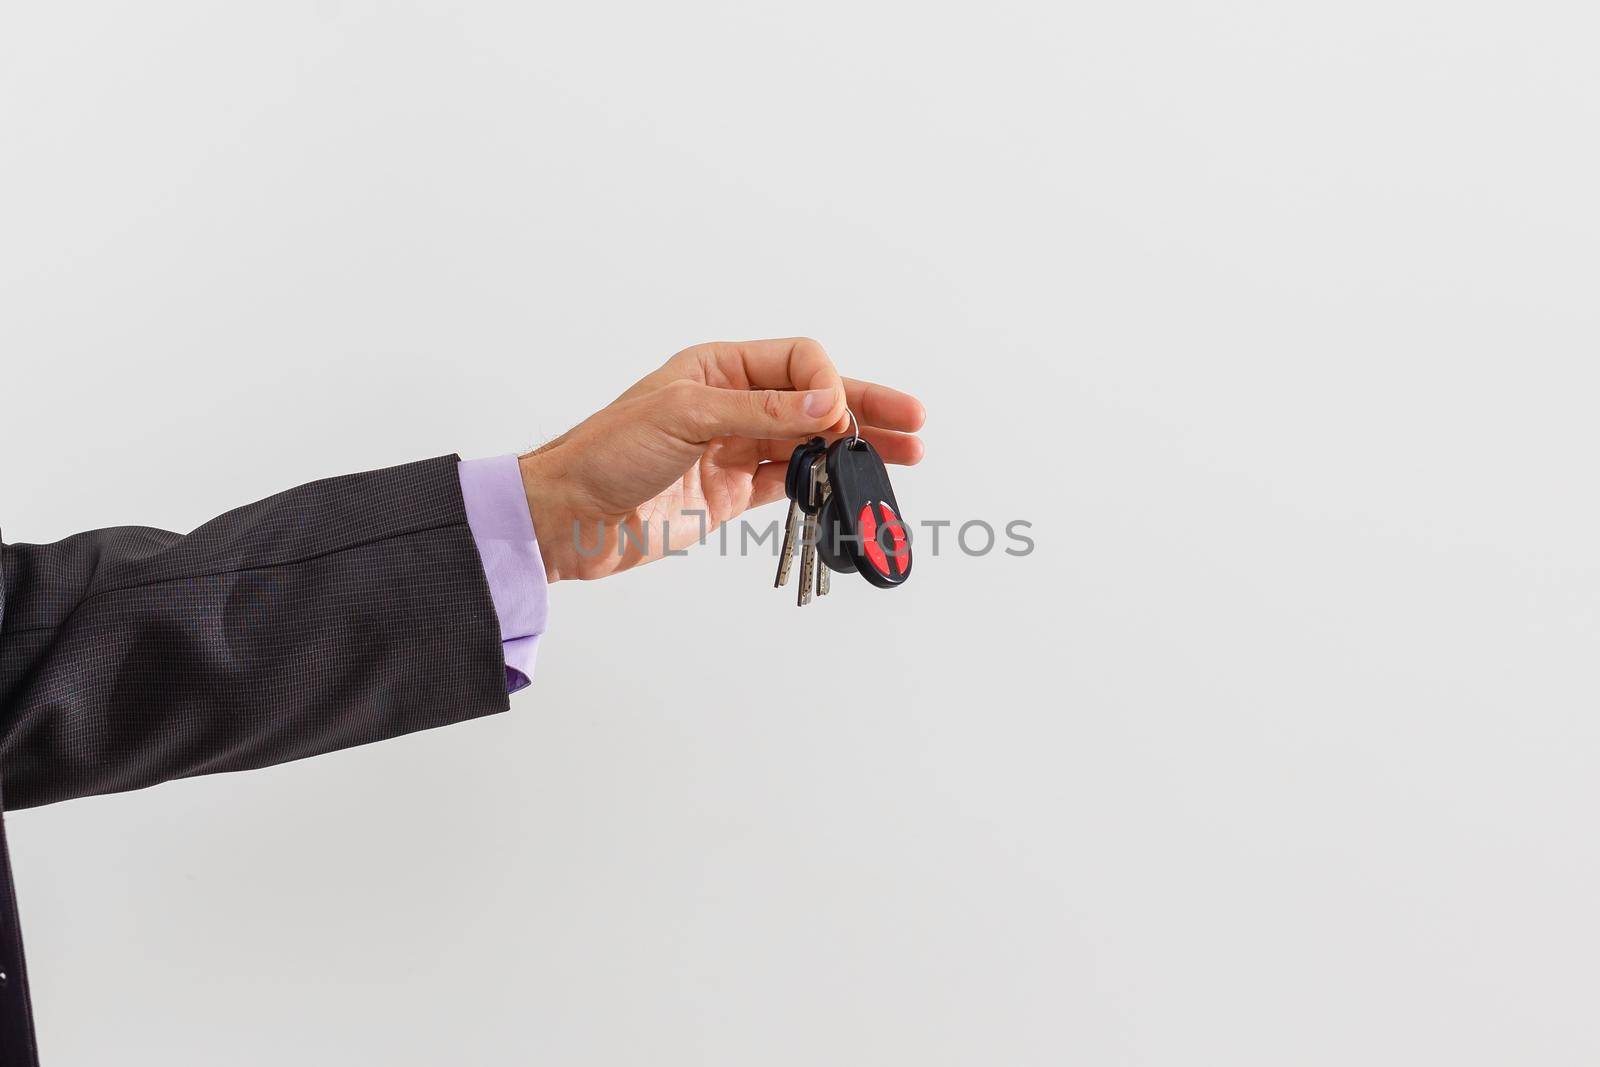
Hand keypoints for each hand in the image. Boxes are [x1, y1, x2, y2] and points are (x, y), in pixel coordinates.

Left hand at [518, 338, 925, 580]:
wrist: (569, 517)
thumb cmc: (607, 452)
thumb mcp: (684, 417)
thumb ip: (762, 411)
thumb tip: (828, 402)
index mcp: (719, 368)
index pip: (798, 362)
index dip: (825, 384)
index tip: (834, 418)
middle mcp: (732, 403)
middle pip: (815, 399)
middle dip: (864, 408)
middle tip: (914, 421)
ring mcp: (736, 449)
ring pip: (811, 443)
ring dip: (855, 448)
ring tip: (906, 455)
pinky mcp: (733, 492)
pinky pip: (792, 483)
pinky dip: (825, 486)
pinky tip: (855, 487)